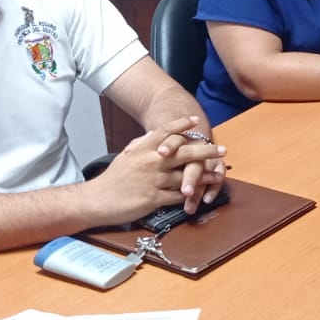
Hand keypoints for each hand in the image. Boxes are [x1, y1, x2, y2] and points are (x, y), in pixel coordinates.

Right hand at [90, 115, 218, 223]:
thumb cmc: (112, 179)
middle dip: (206, 151)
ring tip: (218, 174)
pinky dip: (190, 194)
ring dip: (204, 175)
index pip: (165, 132)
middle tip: (221, 149)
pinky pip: (177, 195)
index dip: (182, 125)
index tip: (195, 120)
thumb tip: (155, 136)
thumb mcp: (127, 157)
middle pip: (184, 153)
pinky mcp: (154, 198)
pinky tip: (200, 193)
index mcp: (143, 150)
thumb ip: (143, 146)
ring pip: (185, 176)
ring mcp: (153, 180)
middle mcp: (151, 162)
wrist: (97, 200)